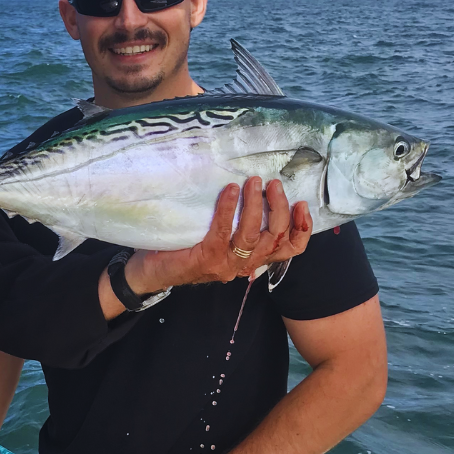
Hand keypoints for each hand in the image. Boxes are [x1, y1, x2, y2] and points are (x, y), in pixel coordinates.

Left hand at [127, 177, 310, 292]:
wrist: (151, 271)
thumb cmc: (184, 249)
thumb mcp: (218, 239)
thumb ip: (236, 226)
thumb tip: (252, 189)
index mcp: (250, 260)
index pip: (288, 250)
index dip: (301, 229)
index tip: (303, 204)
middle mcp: (242, 265)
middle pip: (274, 238)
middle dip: (278, 208)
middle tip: (272, 184)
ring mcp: (225, 264)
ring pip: (252, 234)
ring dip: (255, 205)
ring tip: (253, 182)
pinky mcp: (206, 259)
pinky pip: (223, 231)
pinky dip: (229, 208)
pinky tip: (230, 190)